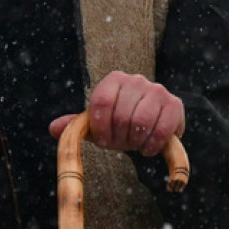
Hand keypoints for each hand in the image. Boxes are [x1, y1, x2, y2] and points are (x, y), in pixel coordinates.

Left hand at [49, 71, 184, 155]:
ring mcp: (157, 90)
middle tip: (120, 145)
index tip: (102, 141)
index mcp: (114, 80)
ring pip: (140, 122)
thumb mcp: (97, 124)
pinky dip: (151, 146)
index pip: (102, 102)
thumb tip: (53, 128)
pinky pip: (161, 129)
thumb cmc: (119, 123)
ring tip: (134, 145)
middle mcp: (136, 80)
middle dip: (119, 138)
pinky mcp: (174, 104)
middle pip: (121, 115)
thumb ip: (76, 126)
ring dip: (135, 142)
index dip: (100, 127)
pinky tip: (147, 149)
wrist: (150, 123)